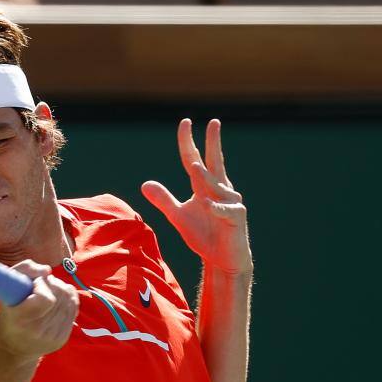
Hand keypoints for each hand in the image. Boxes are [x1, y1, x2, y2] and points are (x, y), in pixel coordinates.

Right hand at [0, 260, 79, 359]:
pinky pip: (74, 308)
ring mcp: (52, 336)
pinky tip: (57, 298)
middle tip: (42, 284)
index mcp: (20, 320)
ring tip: (48, 290)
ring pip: (69, 300)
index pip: (46, 299)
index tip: (34, 284)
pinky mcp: (62, 338)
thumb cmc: (9, 311)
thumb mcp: (6, 288)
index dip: (42, 285)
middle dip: (52, 284)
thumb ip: (24, 269)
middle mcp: (38, 331)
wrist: (13, 345)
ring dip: (60, 288)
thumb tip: (47, 270)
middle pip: (60, 296)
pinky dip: (68, 297)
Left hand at [141, 119, 251, 274]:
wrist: (222, 259)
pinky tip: (207, 205)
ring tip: (194, 166)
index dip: (188, 142)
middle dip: (214, 142)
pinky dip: (216, 207)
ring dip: (205, 177)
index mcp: (204, 186)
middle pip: (214, 162)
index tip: (185, 122)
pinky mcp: (236, 218)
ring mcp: (230, 203)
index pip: (193, 160)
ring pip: (217, 186)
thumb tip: (145, 184)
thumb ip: (164, 200)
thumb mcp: (178, 216)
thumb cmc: (204, 235)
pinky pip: (225, 210)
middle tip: (213, 122)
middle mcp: (219, 190)